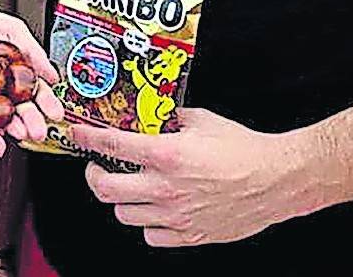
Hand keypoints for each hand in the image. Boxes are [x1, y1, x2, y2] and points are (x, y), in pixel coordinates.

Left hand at [70, 108, 312, 246]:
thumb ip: (170, 118)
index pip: (112, 145)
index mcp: (167, 154)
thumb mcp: (202, 120)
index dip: (87, 139)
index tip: (76, 135)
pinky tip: (154, 208)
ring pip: (124, 214)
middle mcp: (166, 188)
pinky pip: (151, 236)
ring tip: (127, 185)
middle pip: (106, 189)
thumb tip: (152, 116)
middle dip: (93, 175)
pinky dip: (147, 223)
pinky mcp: (190, 235)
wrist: (276, 179)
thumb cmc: (243, 148)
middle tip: (96, 166)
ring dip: (120, 198)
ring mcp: (176, 215)